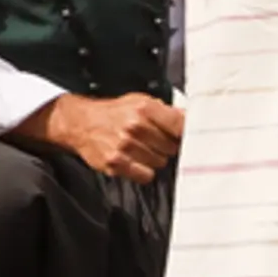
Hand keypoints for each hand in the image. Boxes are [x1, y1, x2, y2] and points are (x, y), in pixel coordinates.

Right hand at [22, 91, 184, 181]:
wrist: (82, 122)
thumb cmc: (115, 112)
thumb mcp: (141, 101)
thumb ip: (167, 111)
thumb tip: (193, 120)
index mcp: (145, 108)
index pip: (181, 125)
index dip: (190, 133)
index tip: (196, 138)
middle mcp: (135, 126)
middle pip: (173, 147)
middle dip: (167, 145)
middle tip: (155, 141)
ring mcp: (125, 146)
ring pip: (160, 162)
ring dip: (155, 158)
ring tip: (141, 148)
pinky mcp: (115, 163)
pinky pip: (146, 175)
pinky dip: (143, 171)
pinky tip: (135, 161)